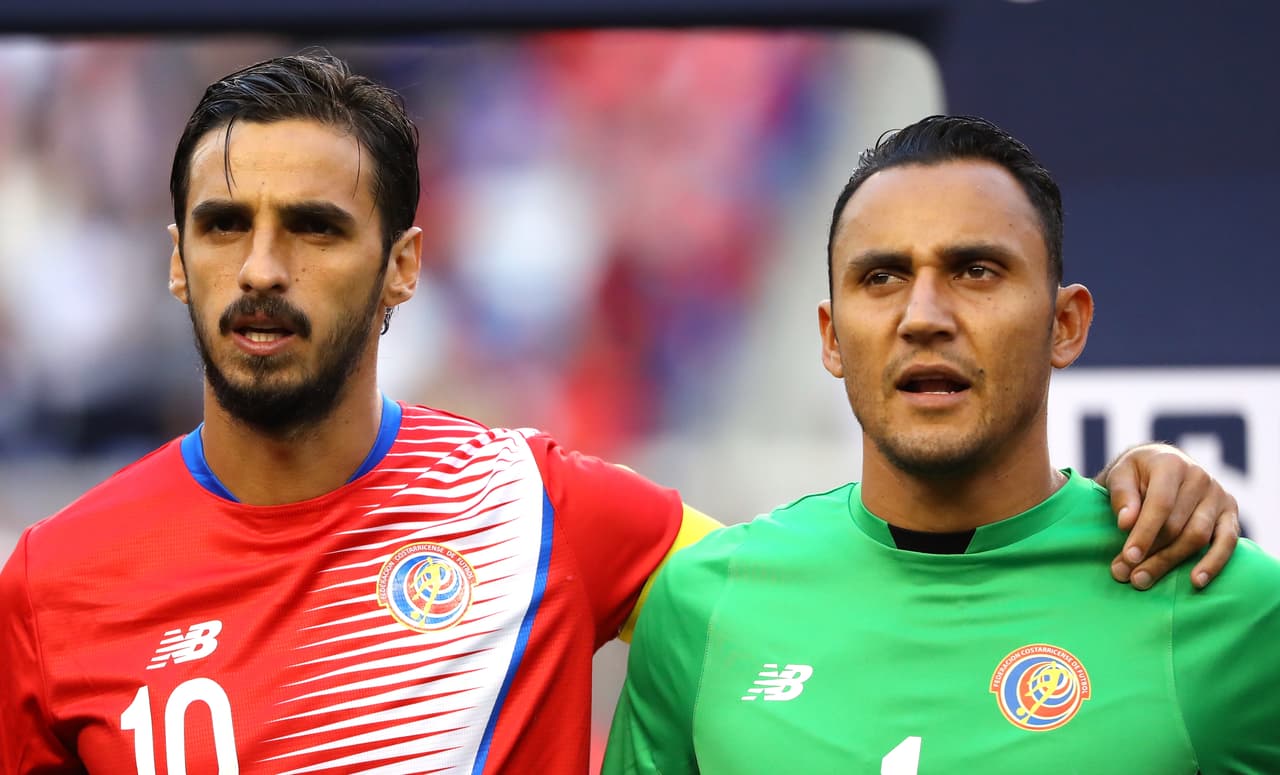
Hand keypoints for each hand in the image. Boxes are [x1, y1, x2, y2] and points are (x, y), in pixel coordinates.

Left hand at [1096, 444, 1238, 590]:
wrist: (1161, 463)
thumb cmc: (1136, 474)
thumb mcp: (1120, 475)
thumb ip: (1122, 495)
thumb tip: (1126, 523)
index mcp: (1171, 465)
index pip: (1161, 504)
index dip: (1144, 533)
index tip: (1129, 557)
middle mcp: (1199, 478)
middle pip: (1177, 525)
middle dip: (1151, 554)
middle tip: (1126, 575)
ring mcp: (1218, 496)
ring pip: (1198, 537)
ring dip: (1170, 562)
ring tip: (1144, 580)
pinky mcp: (1230, 513)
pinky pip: (1227, 542)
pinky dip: (1213, 563)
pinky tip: (1196, 581)